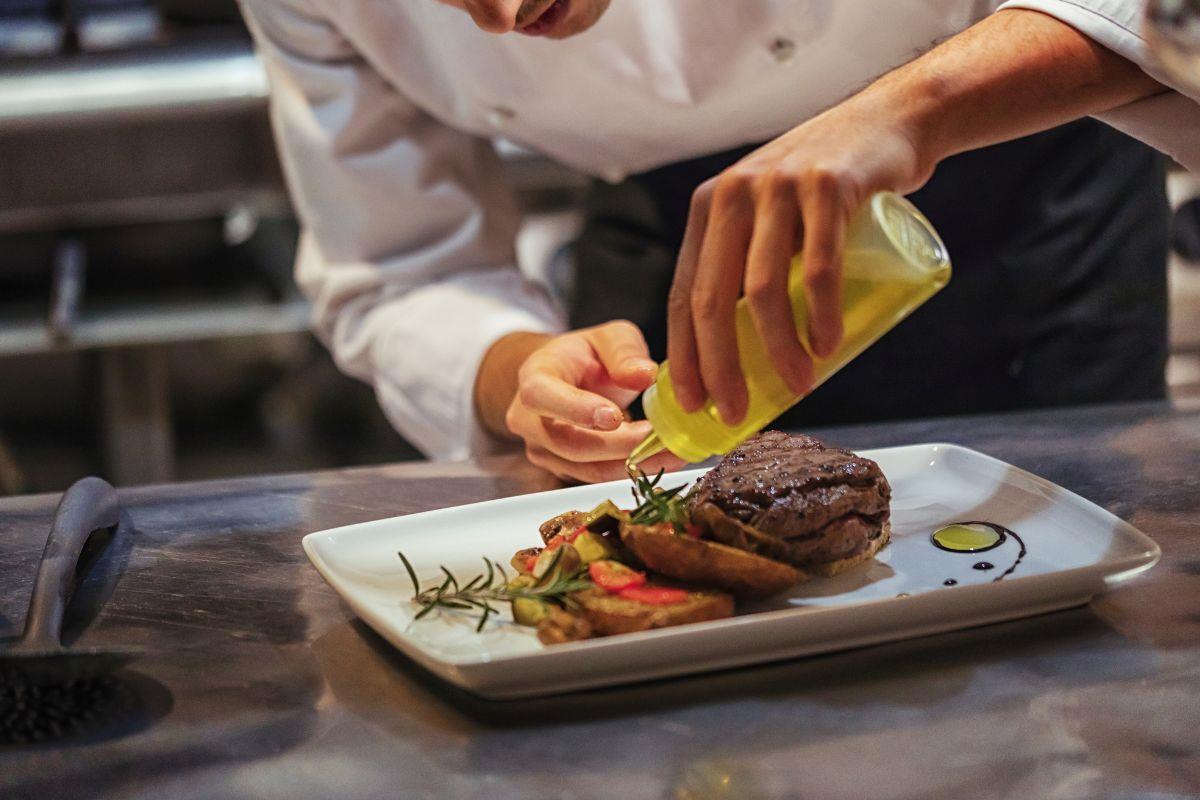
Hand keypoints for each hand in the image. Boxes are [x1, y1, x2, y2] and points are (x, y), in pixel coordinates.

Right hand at [476, 321, 683, 482]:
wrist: (564, 380)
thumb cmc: (584, 355)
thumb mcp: (608, 338)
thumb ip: (625, 352)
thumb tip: (645, 374)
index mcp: (534, 378)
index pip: (542, 397)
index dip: (576, 410)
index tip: (615, 417)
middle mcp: (530, 421)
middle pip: (570, 444)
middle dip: (620, 446)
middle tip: (662, 438)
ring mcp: (544, 450)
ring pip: (587, 469)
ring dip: (634, 464)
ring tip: (675, 451)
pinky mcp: (563, 470)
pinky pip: (599, 476)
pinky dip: (633, 470)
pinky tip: (663, 458)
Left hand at [666, 91, 934, 424]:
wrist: (890, 123)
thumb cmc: (828, 189)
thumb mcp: (771, 218)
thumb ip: (750, 266)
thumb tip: (739, 358)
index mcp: (710, 209)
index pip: (684, 294)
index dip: (684, 356)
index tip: (693, 405)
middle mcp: (734, 194)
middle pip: (714, 299)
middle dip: (720, 367)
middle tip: (736, 413)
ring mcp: (778, 186)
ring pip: (762, 289)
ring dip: (777, 350)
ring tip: (798, 387)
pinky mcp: (828, 185)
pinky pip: (817, 266)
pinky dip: (820, 315)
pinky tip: (825, 346)